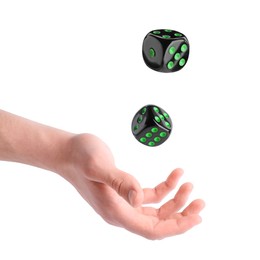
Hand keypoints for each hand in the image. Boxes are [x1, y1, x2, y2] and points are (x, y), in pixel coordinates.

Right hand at [60, 134, 204, 239]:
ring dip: (174, 200)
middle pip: (158, 223)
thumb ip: (119, 182)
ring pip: (156, 210)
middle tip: (200, 202)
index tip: (196, 219)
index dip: (176, 227)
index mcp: (115, 211)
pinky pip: (150, 196)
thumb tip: (138, 199)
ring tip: (188, 184)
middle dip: (181, 214)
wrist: (68, 152)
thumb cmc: (80, 157)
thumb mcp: (98, 166)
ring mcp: (123, 202)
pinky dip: (164, 189)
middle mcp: (121, 211)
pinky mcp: (124, 191)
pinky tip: (174, 176)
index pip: (152, 230)